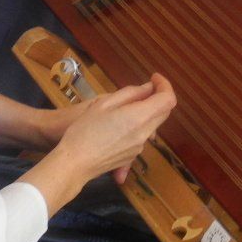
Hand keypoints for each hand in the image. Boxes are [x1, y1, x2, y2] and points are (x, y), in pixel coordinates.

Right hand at [32, 75, 176, 204]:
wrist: (74, 163)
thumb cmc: (84, 130)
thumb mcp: (104, 103)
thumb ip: (130, 94)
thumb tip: (148, 88)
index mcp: (139, 118)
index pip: (168, 99)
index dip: (164, 85)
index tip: (153, 78)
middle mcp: (144, 134)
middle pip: (164, 112)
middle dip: (158, 97)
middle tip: (143, 89)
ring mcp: (139, 148)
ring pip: (153, 125)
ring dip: (147, 112)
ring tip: (126, 107)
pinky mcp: (132, 157)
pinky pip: (141, 137)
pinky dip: (137, 126)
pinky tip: (119, 125)